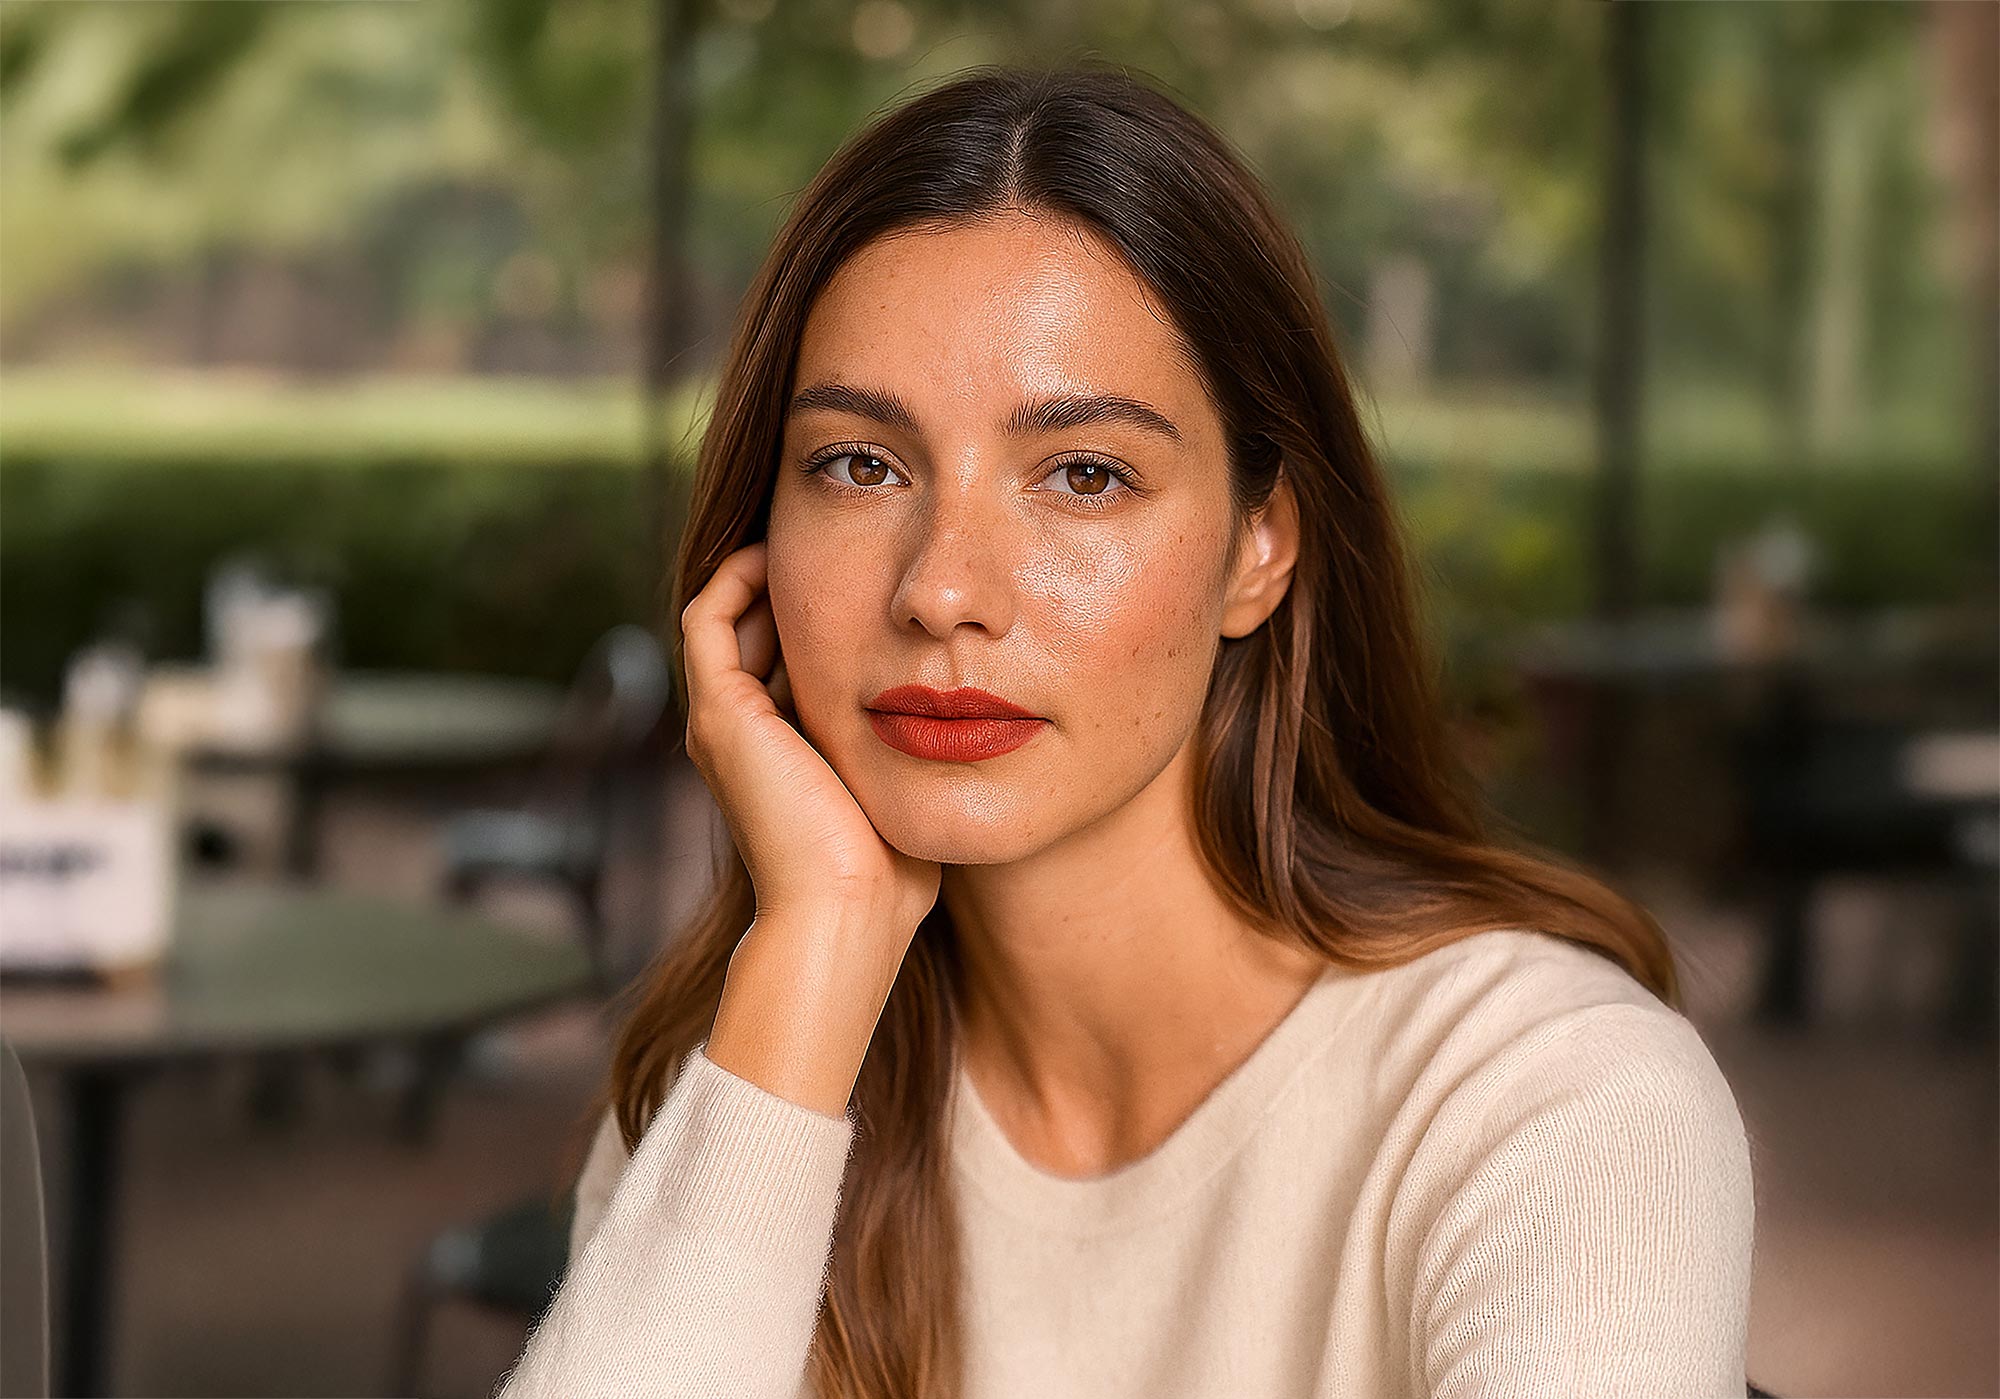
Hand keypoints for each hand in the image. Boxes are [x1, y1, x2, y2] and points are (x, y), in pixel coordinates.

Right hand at [679, 538, 940, 963]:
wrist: (847, 912)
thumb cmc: (890, 869)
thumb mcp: (903, 786)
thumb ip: (909, 747)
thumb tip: (964, 712)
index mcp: (777, 748)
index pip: (783, 653)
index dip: (821, 609)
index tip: (871, 570)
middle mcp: (738, 730)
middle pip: (752, 627)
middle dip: (794, 581)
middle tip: (843, 536)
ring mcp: (722, 721)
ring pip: (724, 614)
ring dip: (764, 568)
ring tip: (809, 531)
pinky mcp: (720, 713)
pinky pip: (709, 615)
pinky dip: (738, 575)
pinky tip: (784, 550)